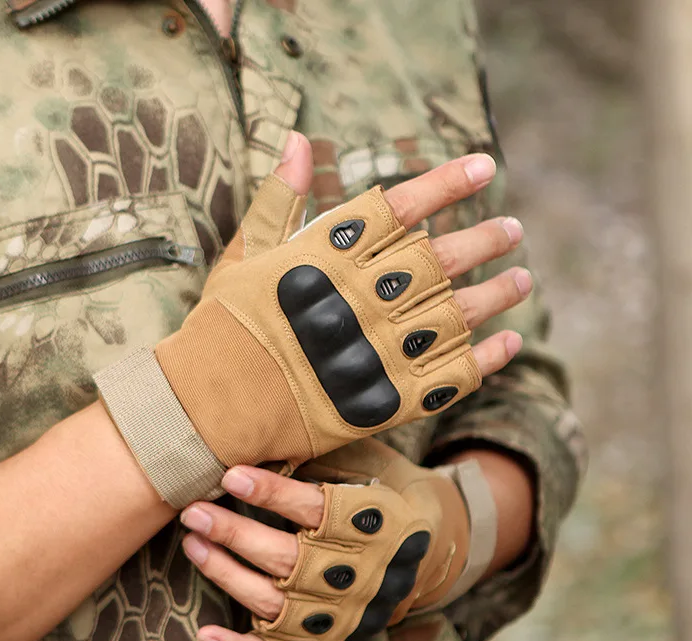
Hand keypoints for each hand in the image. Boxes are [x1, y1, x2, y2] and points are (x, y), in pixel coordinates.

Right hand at [96, 133, 531, 508]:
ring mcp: (379, 350)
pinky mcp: (387, 401)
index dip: (447, 182)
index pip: (402, 207)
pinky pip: (451, 377)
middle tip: (513, 230)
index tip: (484, 165)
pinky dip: (486, 359)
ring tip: (523, 280)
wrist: (211, 406)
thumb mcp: (244, 255)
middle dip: (485, 239)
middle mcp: (363, 297)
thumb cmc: (223, 327)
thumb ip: (280, 200)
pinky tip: (509, 343)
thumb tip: (296, 140)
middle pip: (443, 259)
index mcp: (330, 256)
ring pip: (458, 314)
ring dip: (498, 295)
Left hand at [180, 439, 472, 640]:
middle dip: (235, 534)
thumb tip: (266, 437)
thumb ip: (327, 461)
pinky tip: (205, 634)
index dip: (272, 494)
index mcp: (373, 526)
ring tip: (192, 543)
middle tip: (195, 511)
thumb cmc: (386, 499)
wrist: (433, 553)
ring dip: (226, 574)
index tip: (231, 475)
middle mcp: (357, 576)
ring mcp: (338, 615)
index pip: (315, 511)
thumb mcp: (373, 469)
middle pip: (287, 559)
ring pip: (273, 602)